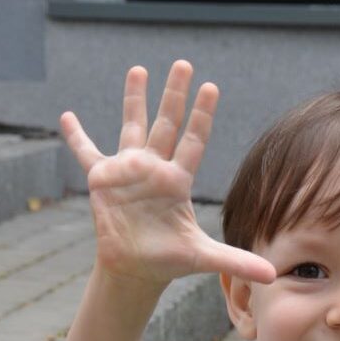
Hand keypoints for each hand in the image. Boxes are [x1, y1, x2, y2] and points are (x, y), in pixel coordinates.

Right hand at [60, 60, 275, 288]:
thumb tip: (272, 276)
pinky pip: (87, 153)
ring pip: (132, 126)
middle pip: (167, 123)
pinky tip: (67, 116)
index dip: (202, 115)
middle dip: (174, 94)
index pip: (194, 141)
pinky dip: (77, 136)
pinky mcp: (103, 180)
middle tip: (183, 64)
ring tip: (139, 69)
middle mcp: (155, 168)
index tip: (212, 87)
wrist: (135, 269)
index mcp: (178, 180)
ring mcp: (129, 170)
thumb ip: (236, 261)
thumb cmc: (168, 260)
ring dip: (134, 99)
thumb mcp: (203, 258)